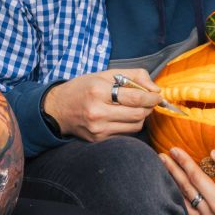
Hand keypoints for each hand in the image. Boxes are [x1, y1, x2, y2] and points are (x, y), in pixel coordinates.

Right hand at [44, 68, 159, 141]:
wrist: (57, 109)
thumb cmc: (82, 88)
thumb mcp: (105, 74)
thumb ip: (133, 76)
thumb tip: (155, 89)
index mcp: (98, 92)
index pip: (135, 97)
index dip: (151, 97)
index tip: (158, 95)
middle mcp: (97, 112)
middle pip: (138, 114)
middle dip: (149, 107)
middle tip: (150, 101)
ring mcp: (98, 129)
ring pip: (135, 126)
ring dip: (141, 117)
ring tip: (135, 108)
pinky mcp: (99, 140)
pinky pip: (126, 134)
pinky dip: (130, 125)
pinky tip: (123, 117)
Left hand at [159, 147, 214, 214]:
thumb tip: (212, 154)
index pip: (196, 179)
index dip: (184, 163)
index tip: (173, 150)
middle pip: (186, 191)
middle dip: (172, 172)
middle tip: (160, 157)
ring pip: (184, 205)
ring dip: (173, 187)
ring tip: (163, 171)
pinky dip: (182, 200)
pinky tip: (175, 188)